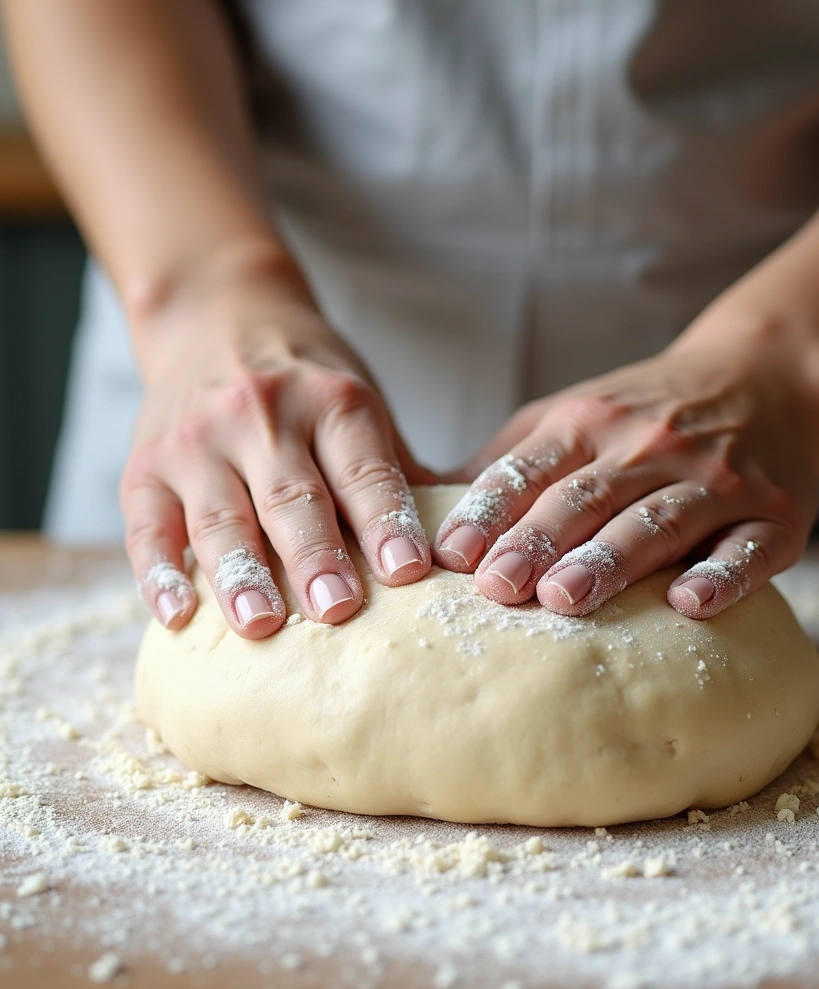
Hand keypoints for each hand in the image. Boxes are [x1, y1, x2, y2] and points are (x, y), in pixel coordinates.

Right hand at [122, 257, 434, 638]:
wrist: (217, 316)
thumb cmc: (307, 380)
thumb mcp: (359, 402)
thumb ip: (394, 470)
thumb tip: (456, 542)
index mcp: (331, 401)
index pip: (362, 470)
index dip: (385, 520)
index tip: (408, 570)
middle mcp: (261, 414)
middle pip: (292, 496)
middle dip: (316, 555)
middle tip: (339, 608)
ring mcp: (196, 440)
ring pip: (220, 515)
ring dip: (241, 574)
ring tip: (260, 624)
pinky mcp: (144, 466)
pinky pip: (147, 525)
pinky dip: (160, 571)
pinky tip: (178, 612)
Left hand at [432, 311, 818, 618]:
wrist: (767, 376)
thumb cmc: (647, 412)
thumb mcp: (573, 414)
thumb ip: (510, 458)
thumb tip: (421, 504)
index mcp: (589, 425)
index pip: (529, 468)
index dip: (489, 511)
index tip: (448, 555)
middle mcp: (649, 447)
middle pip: (585, 497)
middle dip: (537, 540)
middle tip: (495, 587)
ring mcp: (716, 480)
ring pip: (654, 522)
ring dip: (609, 560)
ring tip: (564, 598)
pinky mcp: (773, 516)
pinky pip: (748, 549)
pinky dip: (722, 576)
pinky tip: (690, 605)